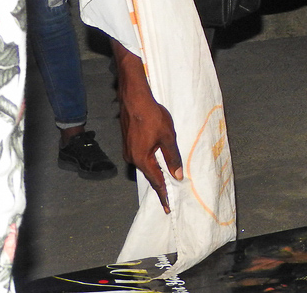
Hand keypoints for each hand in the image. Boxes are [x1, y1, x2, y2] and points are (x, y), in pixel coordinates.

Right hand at [114, 42, 182, 211]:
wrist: (135, 99)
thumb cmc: (152, 117)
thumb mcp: (167, 137)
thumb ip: (173, 157)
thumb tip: (178, 175)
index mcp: (142, 159)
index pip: (156, 181)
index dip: (163, 194)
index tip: (168, 207)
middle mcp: (132, 158)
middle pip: (150, 174)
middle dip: (160, 184)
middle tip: (169, 197)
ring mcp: (128, 151)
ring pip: (145, 164)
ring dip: (156, 171)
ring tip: (167, 181)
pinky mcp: (128, 143)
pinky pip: (142, 156)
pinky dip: (151, 160)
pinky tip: (158, 160)